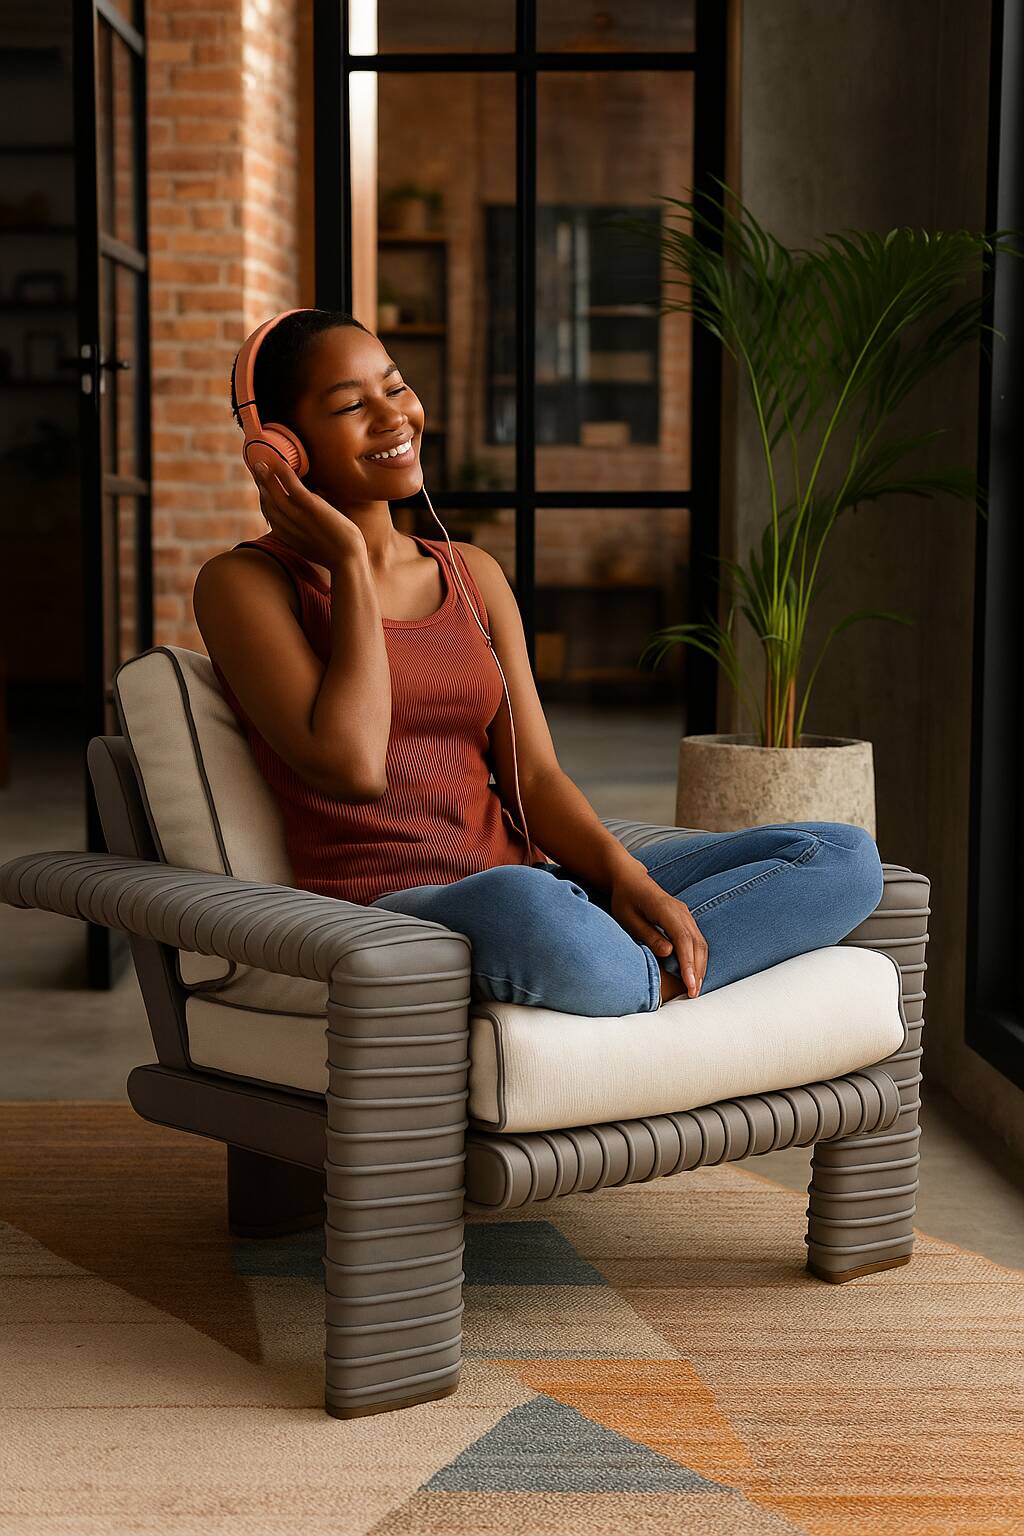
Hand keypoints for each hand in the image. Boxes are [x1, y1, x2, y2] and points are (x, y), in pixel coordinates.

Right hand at [254, 461, 365, 566]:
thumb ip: (306, 531)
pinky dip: (282, 472)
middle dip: (260, 483)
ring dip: (265, 475)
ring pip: (274, 493)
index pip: (269, 512)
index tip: (261, 482)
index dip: (263, 496)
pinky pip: (292, 486)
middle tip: (257, 465)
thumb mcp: (314, 543)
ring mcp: (298, 516)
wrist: (348, 561)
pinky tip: (277, 461)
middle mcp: (286, 525)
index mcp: (285, 535)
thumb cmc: (336, 553)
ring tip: (260, 461)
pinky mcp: (311, 508)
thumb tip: (311, 519)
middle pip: (267, 501)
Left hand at [608, 864, 707, 997]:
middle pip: (697, 944)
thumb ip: (648, 935)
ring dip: (700, 966)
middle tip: (693, 994)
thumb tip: (669, 953)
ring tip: (695, 988)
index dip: (688, 964)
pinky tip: (694, 973)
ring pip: (701, 943)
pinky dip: (698, 958)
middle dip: (697, 970)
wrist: (630, 879)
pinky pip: (697, 940)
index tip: (690, 985)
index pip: (683, 940)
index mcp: (666, 909)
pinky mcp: (686, 919)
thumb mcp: (628, 918)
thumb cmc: (625, 899)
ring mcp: (686, 914)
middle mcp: (681, 911)